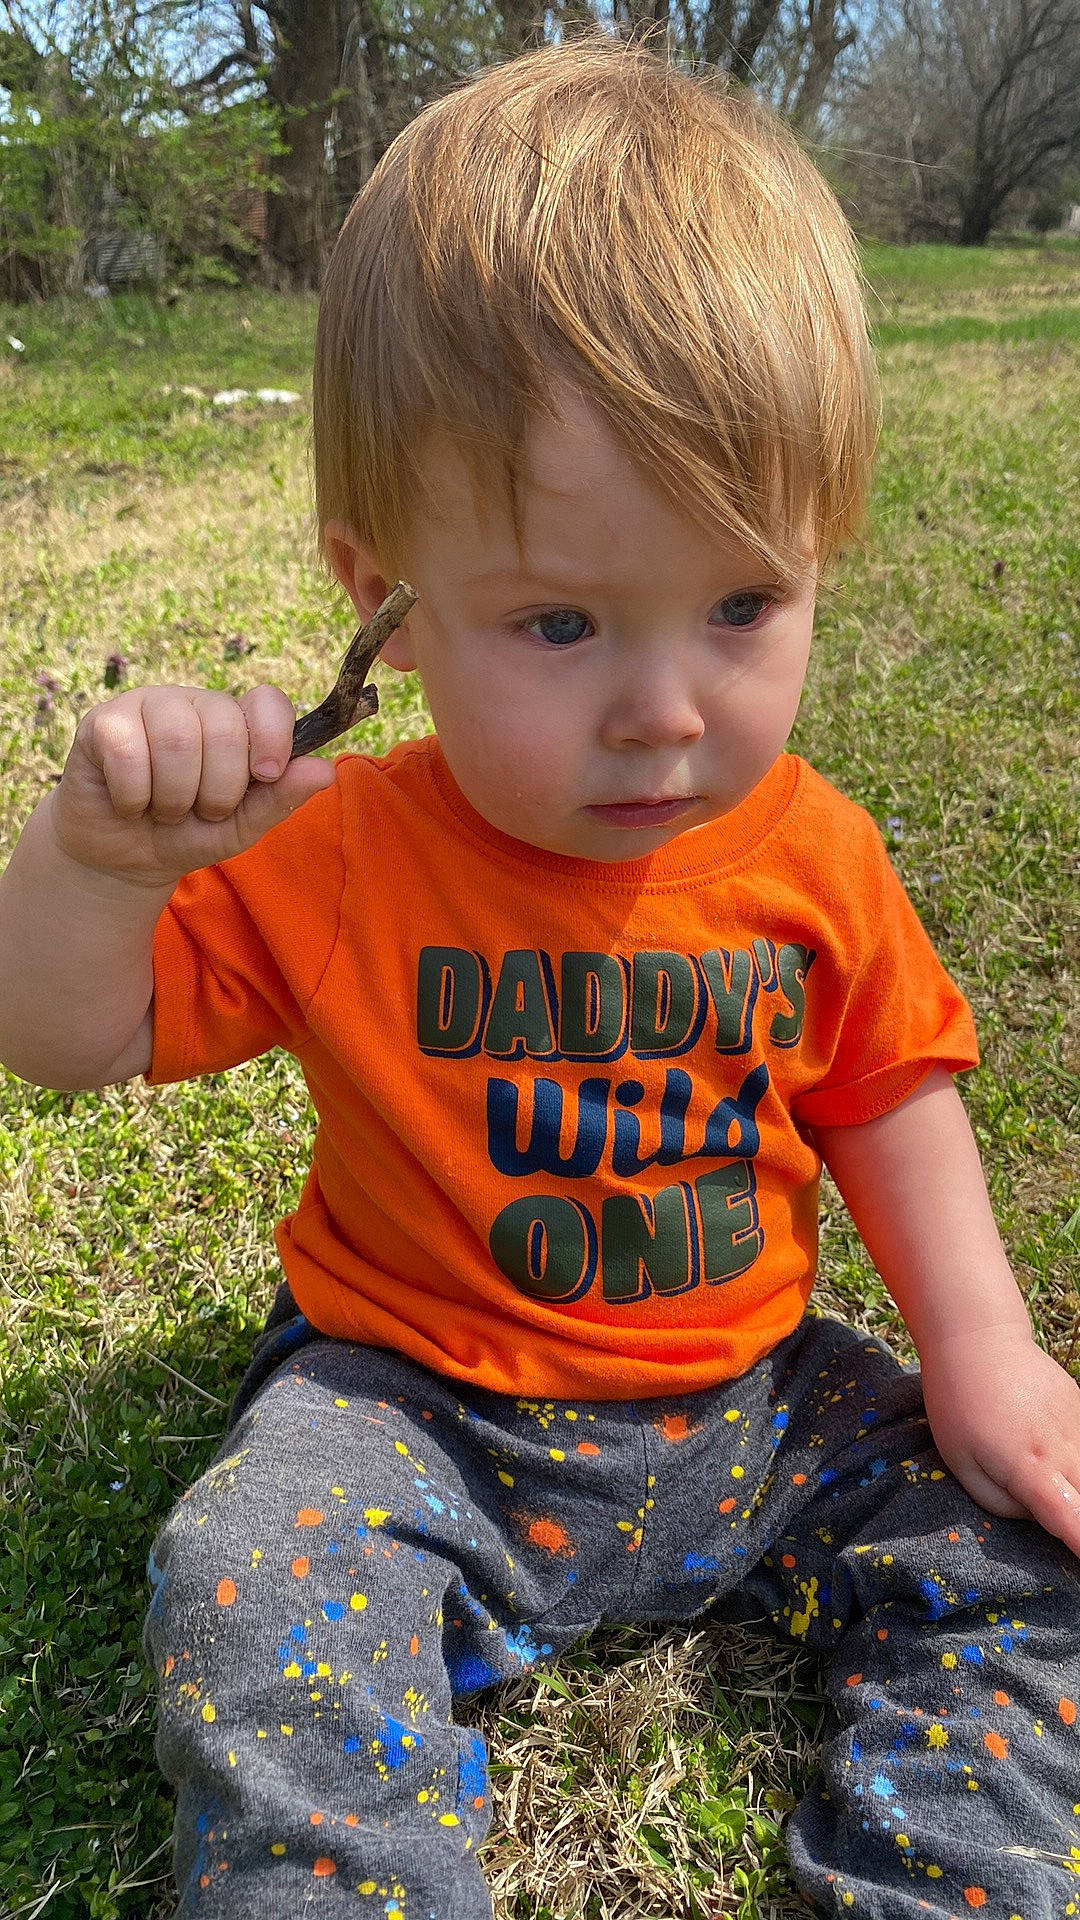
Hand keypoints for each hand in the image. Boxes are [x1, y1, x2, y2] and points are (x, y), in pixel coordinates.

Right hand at [50, 684, 336, 890]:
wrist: (125, 858)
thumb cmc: (189, 834)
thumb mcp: (243, 827)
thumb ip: (281, 798)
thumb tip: (325, 770)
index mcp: (237, 722)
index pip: (267, 701)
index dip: (271, 737)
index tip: (264, 775)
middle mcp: (195, 704)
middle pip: (224, 728)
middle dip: (217, 790)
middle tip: (200, 811)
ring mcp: (148, 706)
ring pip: (177, 739)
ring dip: (174, 797)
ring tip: (165, 810)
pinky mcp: (104, 722)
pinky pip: (128, 752)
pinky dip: (134, 795)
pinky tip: (130, 803)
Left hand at [919, 1323, 1079, 1557]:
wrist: (978, 1338)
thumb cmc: (958, 1404)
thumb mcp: (960, 1463)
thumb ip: (1000, 1502)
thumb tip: (1037, 1517)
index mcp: (1030, 1467)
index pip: (1072, 1518)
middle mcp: (1064, 1449)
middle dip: (1079, 1517)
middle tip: (1052, 1511)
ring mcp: (1079, 1425)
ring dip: (1074, 1485)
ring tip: (1034, 1467)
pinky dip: (1074, 1459)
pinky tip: (1046, 1449)